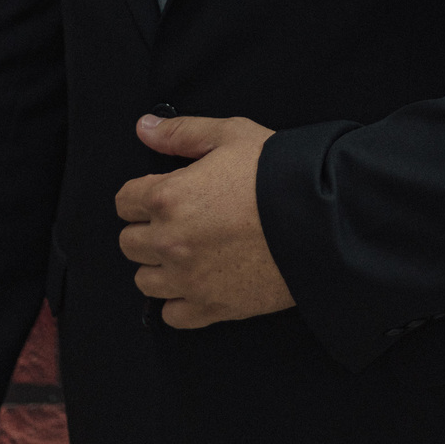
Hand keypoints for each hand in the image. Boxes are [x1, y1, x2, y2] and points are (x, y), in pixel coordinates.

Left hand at [116, 113, 294, 328]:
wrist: (320, 221)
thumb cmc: (276, 173)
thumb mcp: (230, 135)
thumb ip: (181, 132)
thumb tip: (144, 127)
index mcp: (168, 197)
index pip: (124, 201)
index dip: (141, 194)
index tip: (161, 194)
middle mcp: (169, 242)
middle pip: (129, 243)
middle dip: (147, 229)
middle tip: (177, 221)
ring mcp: (188, 280)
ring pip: (145, 281)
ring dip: (158, 266)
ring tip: (187, 252)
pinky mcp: (212, 309)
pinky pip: (172, 316)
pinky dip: (179, 302)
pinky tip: (198, 282)